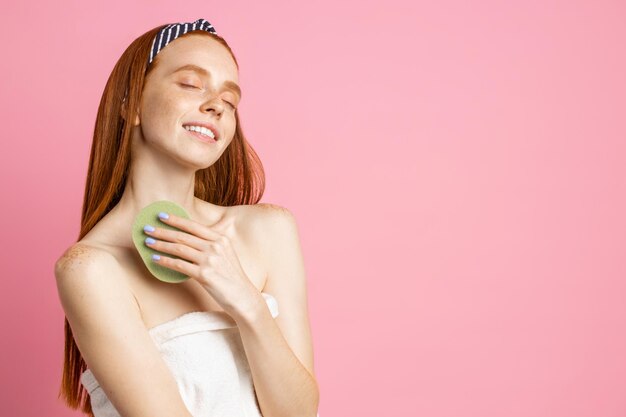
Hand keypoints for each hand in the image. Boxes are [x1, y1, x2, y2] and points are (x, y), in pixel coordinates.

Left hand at [143, 211, 262, 321]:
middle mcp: (216, 246)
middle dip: (163, 231)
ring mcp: (210, 260)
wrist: (243, 297)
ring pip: (179, 248)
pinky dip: (165, 261)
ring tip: (147, 242)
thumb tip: (188, 239)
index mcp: (221, 239)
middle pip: (183, 236)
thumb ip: (211, 245)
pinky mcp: (204, 274)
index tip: (161, 215)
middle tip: (147, 228)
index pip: (194, 226)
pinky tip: (155, 259)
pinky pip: (179, 265)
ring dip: (160, 245)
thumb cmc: (232, 277)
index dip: (176, 220)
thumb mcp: (226, 255)